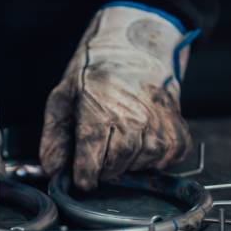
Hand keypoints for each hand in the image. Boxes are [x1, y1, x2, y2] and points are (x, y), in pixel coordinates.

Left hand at [40, 3, 194, 190]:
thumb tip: (52, 170)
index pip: (92, 158)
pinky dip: (151, 158)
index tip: (82, 180)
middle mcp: (134, 119)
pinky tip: (142, 137)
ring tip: (121, 137)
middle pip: (116, 167)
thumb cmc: (96, 76)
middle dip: (104, 168)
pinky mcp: (179, 134)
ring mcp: (160, 127)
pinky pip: (164, 162)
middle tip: (100, 153)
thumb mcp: (63, 98)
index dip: (85, 175)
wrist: (138, 49)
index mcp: (100, 110)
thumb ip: (54, 137)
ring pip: (140, 166)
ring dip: (127, 161)